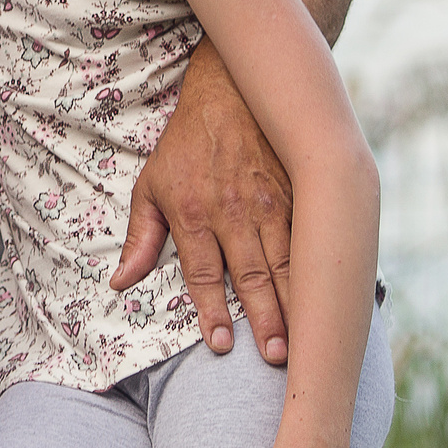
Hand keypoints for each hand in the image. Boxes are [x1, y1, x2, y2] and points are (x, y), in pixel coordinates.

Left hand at [112, 43, 292, 363]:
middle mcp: (233, 211)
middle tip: (277, 357)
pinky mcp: (296, 193)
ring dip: (296, 302)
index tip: (221, 346)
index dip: (212, 313)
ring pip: (286, 261)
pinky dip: (318, 268)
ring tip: (305, 339)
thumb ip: (140, 238)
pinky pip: (309, 237)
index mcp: (193, 214)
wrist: (228, 89)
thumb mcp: (150, 186)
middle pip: (251, 274)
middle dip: (265, 319)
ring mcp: (269, 202)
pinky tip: (328, 294)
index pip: (204, 274)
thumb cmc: (184, 144)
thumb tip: (119, 284)